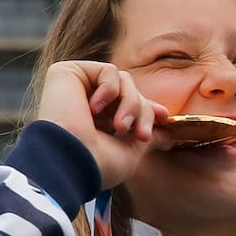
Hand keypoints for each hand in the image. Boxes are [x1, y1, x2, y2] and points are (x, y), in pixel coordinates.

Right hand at [33, 61, 169, 188]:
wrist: (71, 162)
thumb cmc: (98, 164)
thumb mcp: (131, 151)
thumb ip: (148, 136)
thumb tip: (169, 136)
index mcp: (99, 123)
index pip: (130, 105)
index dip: (149, 109)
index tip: (164, 117)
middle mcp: (87, 105)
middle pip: (131, 91)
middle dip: (142, 111)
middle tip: (142, 135)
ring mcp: (76, 89)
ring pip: (123, 80)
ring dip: (130, 104)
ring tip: (120, 127)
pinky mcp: (66, 73)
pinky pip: (108, 71)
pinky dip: (110, 90)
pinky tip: (94, 110)